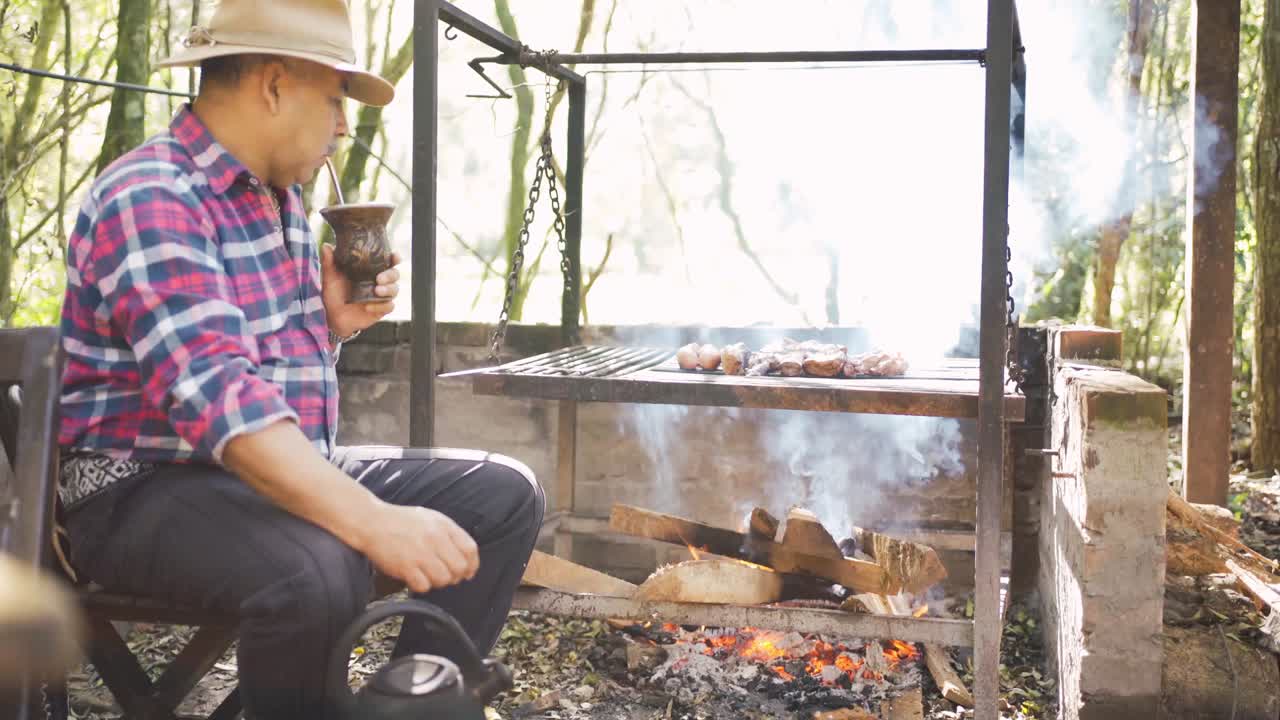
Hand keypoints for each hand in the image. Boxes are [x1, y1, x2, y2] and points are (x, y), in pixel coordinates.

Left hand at [321, 245, 400, 338]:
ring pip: (394, 290)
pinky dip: (380, 306)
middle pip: (395, 274)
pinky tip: (368, 307)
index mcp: (370, 269)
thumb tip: (326, 246)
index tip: (393, 256)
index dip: (394, 258)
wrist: (332, 316)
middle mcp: (379, 281)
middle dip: (390, 275)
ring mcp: (381, 296)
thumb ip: (329, 262)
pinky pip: (388, 306)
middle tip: (379, 278)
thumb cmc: (333, 293)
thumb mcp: (330, 277)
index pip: (388, 261)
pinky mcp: (381, 309)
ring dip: (388, 289)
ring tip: (376, 291)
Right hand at [357, 502, 479, 593]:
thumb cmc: (402, 522)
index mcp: (443, 525)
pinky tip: (415, 577)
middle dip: (455, 576)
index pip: (470, 549)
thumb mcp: (430, 518)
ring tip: (428, 575)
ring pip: (443, 579)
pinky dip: (421, 585)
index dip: (472, 564)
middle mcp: (434, 539)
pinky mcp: (405, 567)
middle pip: (459, 568)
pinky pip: (424, 586)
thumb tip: (467, 557)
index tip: (468, 572)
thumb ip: (449, 534)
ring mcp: (420, 553)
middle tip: (445, 575)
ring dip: (438, 582)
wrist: (372, 522)